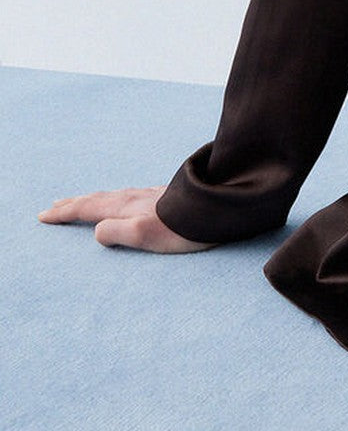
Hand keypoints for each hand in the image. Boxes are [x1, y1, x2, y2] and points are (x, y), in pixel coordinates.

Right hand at [38, 188, 213, 252]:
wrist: (220, 206)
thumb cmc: (185, 226)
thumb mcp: (145, 235)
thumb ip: (117, 233)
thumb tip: (97, 231)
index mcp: (127, 207)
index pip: (88, 209)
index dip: (66, 213)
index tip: (44, 215)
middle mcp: (136, 198)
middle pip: (98, 199)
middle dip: (75, 203)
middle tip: (55, 205)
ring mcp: (152, 195)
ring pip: (114, 196)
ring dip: (94, 199)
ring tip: (83, 201)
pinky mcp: (167, 196)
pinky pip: (130, 195)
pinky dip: (115, 198)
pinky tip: (126, 199)